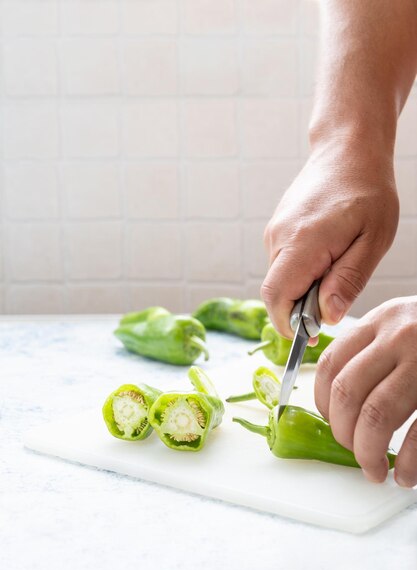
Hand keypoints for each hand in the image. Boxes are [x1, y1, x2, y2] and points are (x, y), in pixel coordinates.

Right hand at [261, 142, 398, 338]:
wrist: (347, 150)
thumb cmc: (368, 191)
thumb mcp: (373, 240)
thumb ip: (348, 280)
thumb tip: (325, 317)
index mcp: (302, 243)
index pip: (277, 298)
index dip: (289, 324)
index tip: (311, 334)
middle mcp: (279, 238)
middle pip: (276, 293)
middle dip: (300, 308)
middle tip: (336, 295)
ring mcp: (274, 233)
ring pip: (280, 280)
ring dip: (304, 288)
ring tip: (337, 265)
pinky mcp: (277, 230)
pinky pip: (283, 264)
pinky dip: (301, 273)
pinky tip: (327, 254)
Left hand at [315, 297, 416, 486]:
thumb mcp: (403, 323)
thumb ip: (372, 346)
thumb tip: (338, 398)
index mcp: (381, 321)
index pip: (330, 364)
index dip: (323, 402)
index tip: (331, 422)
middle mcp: (400, 337)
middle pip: (348, 393)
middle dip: (343, 433)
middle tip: (352, 450)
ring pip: (377, 415)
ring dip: (368, 452)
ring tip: (374, 468)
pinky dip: (409, 462)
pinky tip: (406, 474)